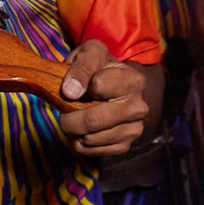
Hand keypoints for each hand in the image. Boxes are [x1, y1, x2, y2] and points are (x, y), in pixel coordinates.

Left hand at [56, 40, 150, 155]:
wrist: (114, 87)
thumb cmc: (99, 68)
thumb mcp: (89, 54)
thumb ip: (81, 67)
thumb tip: (71, 92)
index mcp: (134, 80)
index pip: (97, 85)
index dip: (78, 84)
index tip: (75, 83)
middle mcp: (139, 107)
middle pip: (93, 120)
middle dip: (69, 117)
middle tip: (64, 109)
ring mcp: (134, 129)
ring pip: (90, 138)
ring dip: (74, 131)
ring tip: (76, 118)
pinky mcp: (125, 146)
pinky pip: (91, 151)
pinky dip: (79, 143)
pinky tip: (83, 130)